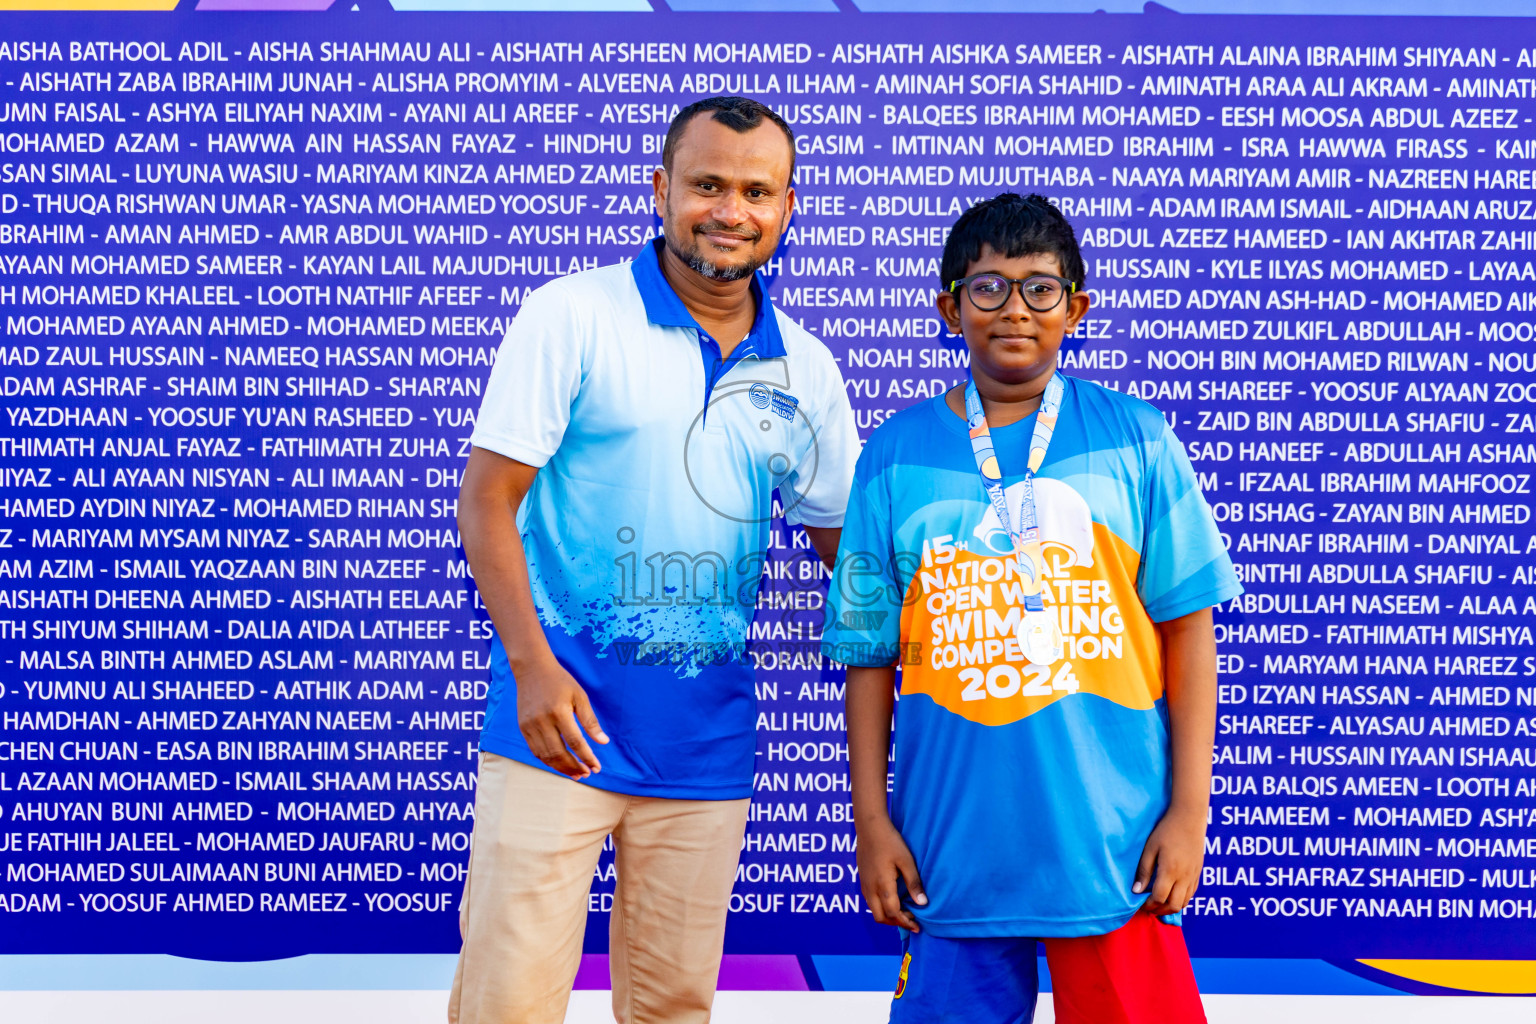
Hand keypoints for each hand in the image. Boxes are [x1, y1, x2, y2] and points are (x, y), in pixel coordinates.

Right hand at [515, 657, 608, 778]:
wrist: (532, 669)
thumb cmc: (560, 681)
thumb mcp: (580, 696)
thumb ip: (590, 720)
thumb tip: (603, 742)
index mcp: (559, 712)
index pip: (575, 742)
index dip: (587, 757)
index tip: (597, 767)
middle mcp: (542, 721)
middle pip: (559, 753)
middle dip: (574, 767)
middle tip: (587, 773)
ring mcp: (530, 726)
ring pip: (546, 756)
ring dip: (561, 768)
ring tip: (576, 773)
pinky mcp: (523, 728)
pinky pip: (535, 751)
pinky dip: (548, 761)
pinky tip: (560, 764)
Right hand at [856, 815, 927, 930]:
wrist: (870, 827)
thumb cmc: (890, 841)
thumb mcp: (906, 861)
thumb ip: (914, 883)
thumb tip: (922, 903)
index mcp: (882, 885)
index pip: (893, 913)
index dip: (906, 922)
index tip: (918, 925)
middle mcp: (870, 888)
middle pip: (881, 917)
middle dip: (896, 923)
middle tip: (911, 921)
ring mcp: (864, 884)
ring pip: (873, 910)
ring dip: (888, 916)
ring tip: (904, 912)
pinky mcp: (862, 880)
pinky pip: (870, 901)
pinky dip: (881, 907)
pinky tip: (892, 900)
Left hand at [1133, 806, 1204, 914]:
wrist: (1189, 818)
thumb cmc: (1167, 830)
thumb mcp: (1150, 848)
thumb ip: (1144, 870)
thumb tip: (1136, 890)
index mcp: (1170, 871)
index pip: (1160, 898)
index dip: (1149, 905)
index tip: (1140, 903)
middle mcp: (1184, 877)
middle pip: (1174, 905)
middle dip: (1159, 910)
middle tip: (1148, 907)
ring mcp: (1193, 876)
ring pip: (1184, 902)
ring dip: (1171, 907)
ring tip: (1159, 903)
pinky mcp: (1198, 873)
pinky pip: (1191, 894)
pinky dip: (1181, 899)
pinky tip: (1171, 894)